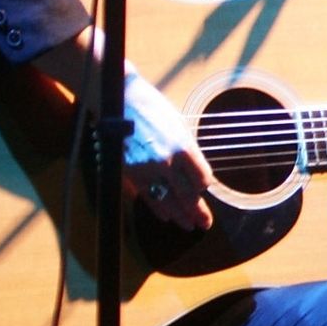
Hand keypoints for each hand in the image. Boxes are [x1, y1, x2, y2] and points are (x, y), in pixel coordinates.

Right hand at [121, 69, 215, 231]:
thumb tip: (196, 175)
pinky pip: (147, 196)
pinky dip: (158, 208)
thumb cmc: (154, 110)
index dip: (203, 186)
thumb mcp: (179, 128)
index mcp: (184, 147)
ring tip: (189, 226)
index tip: (204, 189)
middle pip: (187, 195)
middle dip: (197, 211)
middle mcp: (167, 161)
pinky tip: (166, 216)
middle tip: (205, 223)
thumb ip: (187, 153)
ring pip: (167, 200)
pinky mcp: (130, 172)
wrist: (121, 100)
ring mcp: (147, 169)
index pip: (202, 179)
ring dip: (180, 215)